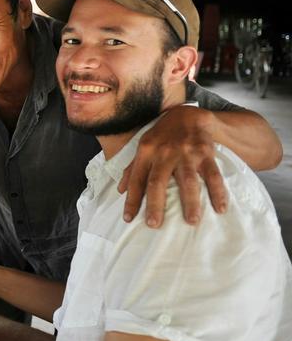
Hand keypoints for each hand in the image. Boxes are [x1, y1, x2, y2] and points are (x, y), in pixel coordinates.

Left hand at [119, 106, 225, 227]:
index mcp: (146, 152)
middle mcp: (164, 153)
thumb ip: (132, 168)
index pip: (136, 179)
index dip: (131, 199)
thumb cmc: (162, 136)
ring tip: (191, 221)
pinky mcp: (205, 152)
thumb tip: (119, 190)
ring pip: (187, 180)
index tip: (128, 219)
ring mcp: (186, 153)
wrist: (188, 115)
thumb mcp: (144, 147)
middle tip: (154, 224)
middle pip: (157, 181)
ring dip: (190, 202)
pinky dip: (218, 192)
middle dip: (155, 204)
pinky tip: (220, 209)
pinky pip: (213, 175)